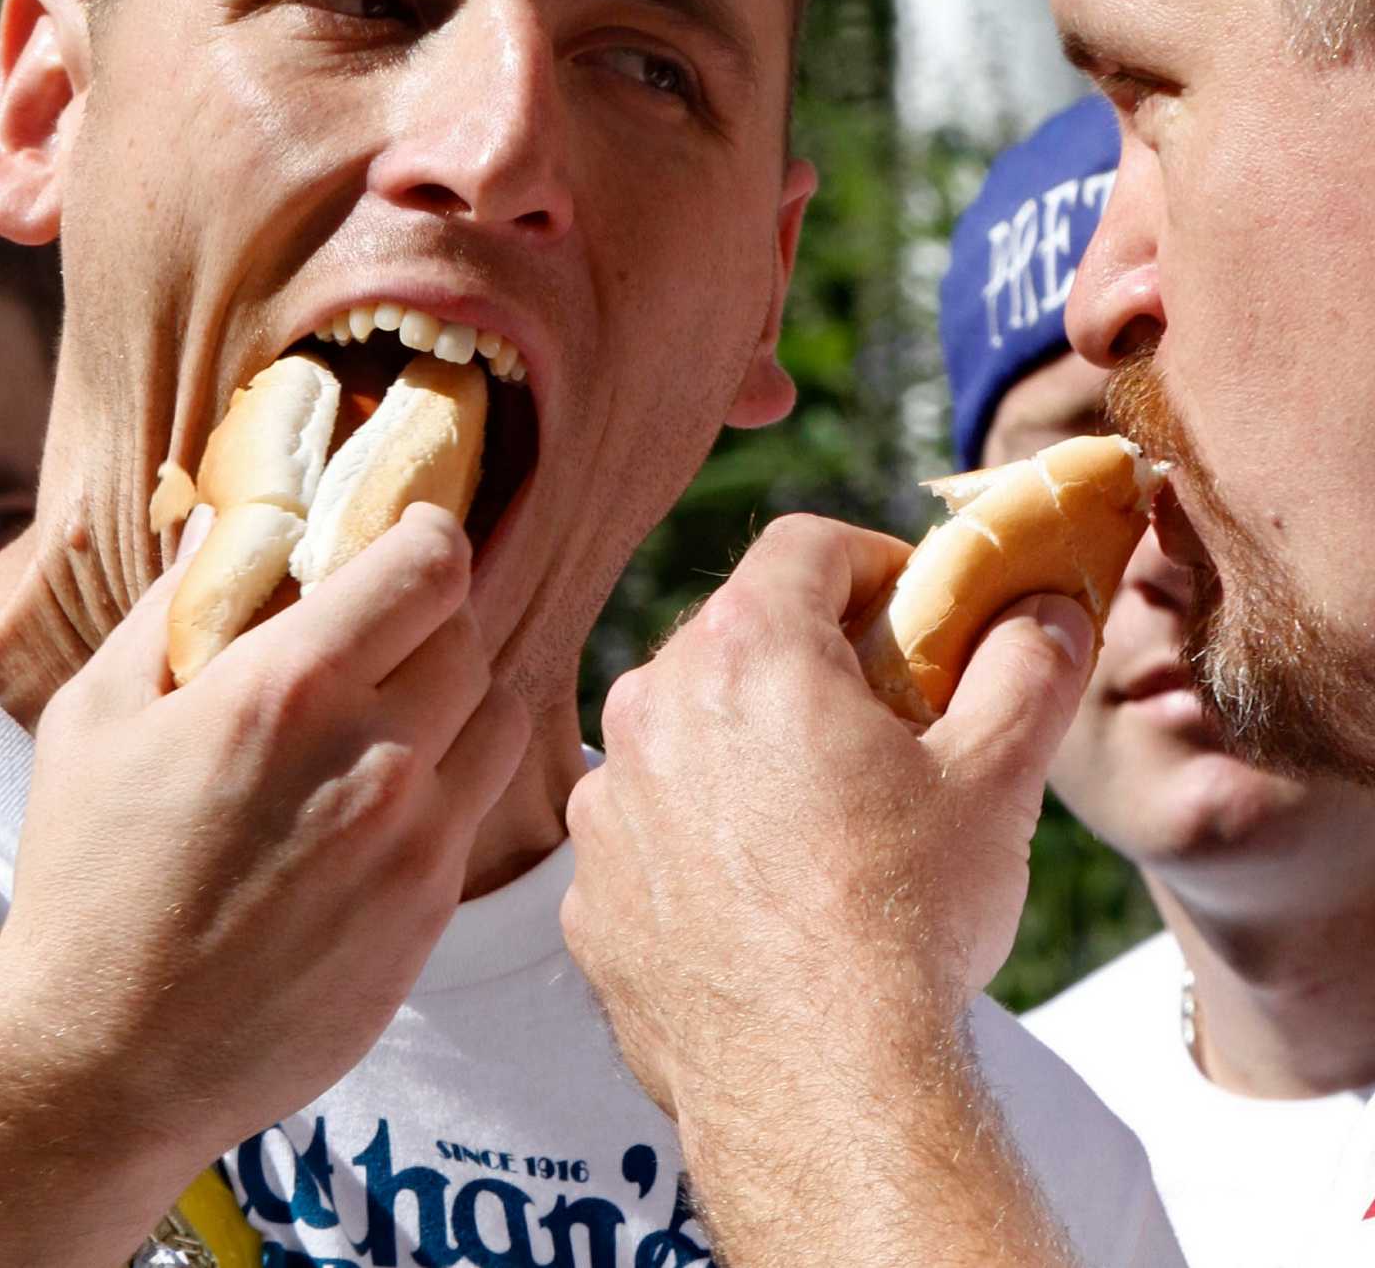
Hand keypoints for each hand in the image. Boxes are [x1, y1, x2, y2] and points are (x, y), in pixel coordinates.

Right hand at [0, 501, 526, 1178]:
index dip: (423, 534)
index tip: (399, 537)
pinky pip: (475, 808)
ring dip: (456, 695)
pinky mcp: (429, 913)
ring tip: (391, 713)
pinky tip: (377, 802)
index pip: (428, 564)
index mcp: (290, 689)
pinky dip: (446, 782)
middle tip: (380, 629)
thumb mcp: (95, 718)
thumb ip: (171, 608)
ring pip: (496, 717)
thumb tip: (219, 527)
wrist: (109, 1058)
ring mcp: (415, 841)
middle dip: (429, 615)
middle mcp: (375, 756)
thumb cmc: (87, 880)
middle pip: (469, 634)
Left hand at [561, 513, 1093, 1120]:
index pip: (805, 548)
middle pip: (736, 638)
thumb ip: (1025, 670)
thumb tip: (1046, 611)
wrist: (817, 1083)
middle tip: (886, 726)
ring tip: (825, 826)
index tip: (917, 618)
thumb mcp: (996, 781)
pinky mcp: (585, 888)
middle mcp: (651, 705)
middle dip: (810, 662)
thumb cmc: (907, 920)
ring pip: (683, 734)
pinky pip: (647, 830)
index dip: (874, 566)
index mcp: (746, 651)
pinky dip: (696, 841)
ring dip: (745, 751)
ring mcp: (608, 800)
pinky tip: (763, 901)